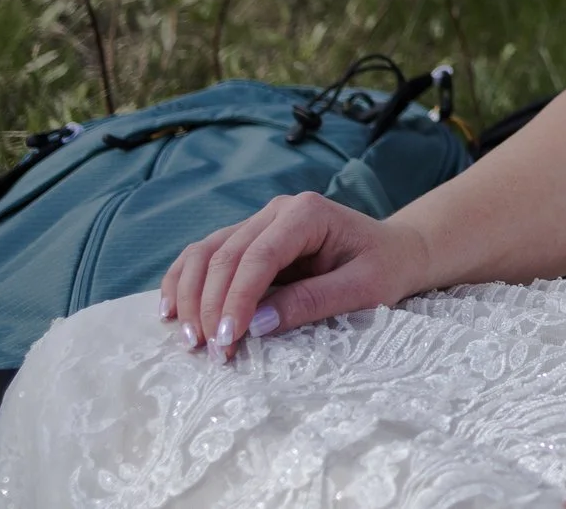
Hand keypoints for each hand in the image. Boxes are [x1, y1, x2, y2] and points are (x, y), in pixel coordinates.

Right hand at [160, 191, 429, 360]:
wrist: (394, 251)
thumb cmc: (384, 268)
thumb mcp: (363, 289)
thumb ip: (312, 302)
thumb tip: (258, 324)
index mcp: (307, 213)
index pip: (259, 256)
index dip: (237, 299)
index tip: (227, 341)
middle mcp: (276, 211)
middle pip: (224, 255)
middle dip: (210, 306)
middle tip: (211, 353)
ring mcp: (258, 222)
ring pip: (204, 254)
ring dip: (189, 297)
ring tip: (189, 341)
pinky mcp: (247, 240)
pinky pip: (204, 257)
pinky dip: (182, 283)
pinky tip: (170, 314)